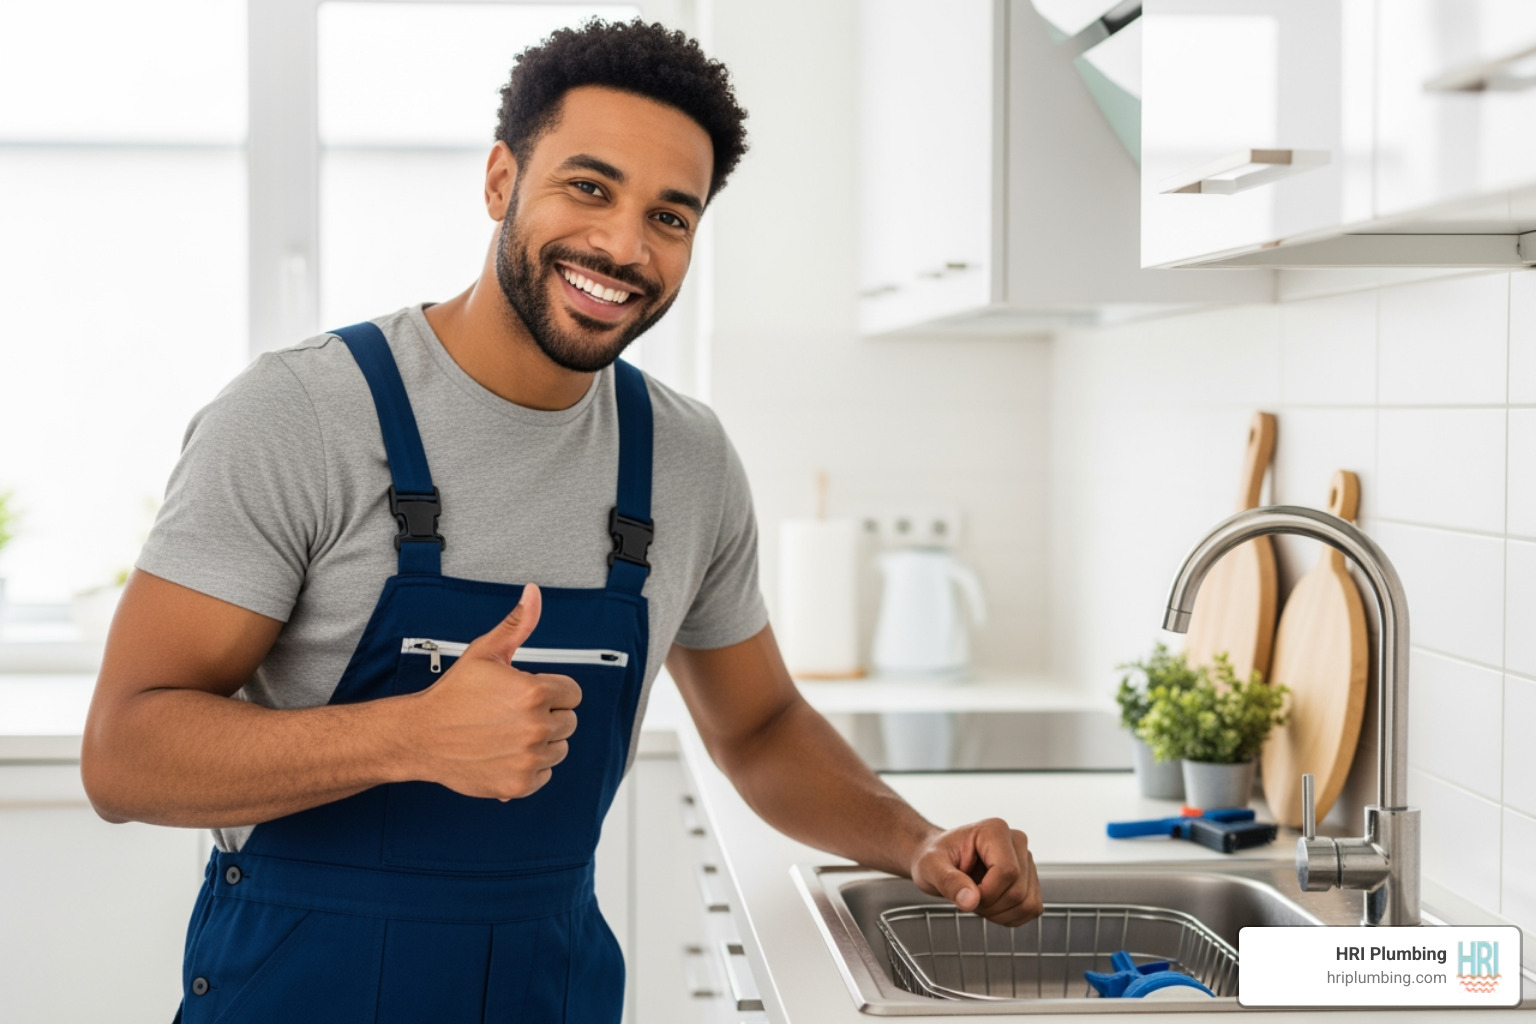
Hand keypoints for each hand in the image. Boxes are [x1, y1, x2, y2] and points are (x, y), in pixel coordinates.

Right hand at [405, 584, 581, 799]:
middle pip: (569, 722)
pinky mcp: (519, 784)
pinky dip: (530, 768)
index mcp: (535, 692)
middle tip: (512, 715)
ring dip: (540, 743)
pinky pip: (546, 775)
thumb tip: (533, 592)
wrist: (421, 736)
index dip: (551, 692)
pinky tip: (505, 754)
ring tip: (508, 734)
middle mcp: (536, 727)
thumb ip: (517, 624)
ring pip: (559, 749)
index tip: (526, 695)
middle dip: (547, 717)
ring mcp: (528, 758)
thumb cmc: (454, 694)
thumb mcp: (485, 653)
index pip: (572, 694)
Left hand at [909, 818, 1042, 925]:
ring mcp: (1026, 860)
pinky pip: (1032, 909)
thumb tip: (970, 900)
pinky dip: (1010, 917)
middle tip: (968, 896)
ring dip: (999, 914)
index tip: (966, 894)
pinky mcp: (1030, 878)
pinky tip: (991, 906)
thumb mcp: (930, 867)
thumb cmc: (934, 857)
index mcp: (994, 831)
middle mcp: (1016, 842)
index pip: (1007, 872)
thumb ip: (949, 882)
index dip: (987, 893)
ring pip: (1027, 903)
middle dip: (990, 906)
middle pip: (1018, 891)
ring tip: (978, 899)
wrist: (939, 860)